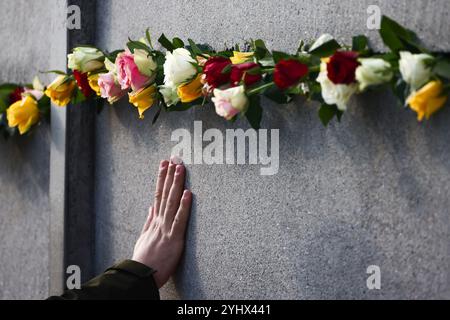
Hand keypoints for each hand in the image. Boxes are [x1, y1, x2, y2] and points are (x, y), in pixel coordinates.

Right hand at [132, 158, 191, 287]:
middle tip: (173, 158)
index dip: (161, 178)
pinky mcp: (174, 238)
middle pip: (164, 194)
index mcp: (154, 220)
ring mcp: (166, 228)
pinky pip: (180, 220)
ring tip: (180, 168)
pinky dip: (184, 206)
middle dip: (169, 175)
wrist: (141, 275)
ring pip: (172, 202)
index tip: (164, 164)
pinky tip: (188, 193)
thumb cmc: (144, 258)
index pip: (157, 194)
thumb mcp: (144, 237)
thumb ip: (148, 221)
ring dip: (176, 184)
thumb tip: (150, 207)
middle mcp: (160, 221)